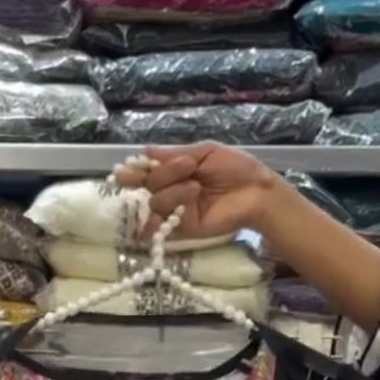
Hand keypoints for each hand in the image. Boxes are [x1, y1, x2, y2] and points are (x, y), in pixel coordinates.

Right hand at [115, 145, 280, 241]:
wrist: (255, 192)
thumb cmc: (235, 168)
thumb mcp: (205, 152)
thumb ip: (174, 154)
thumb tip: (146, 151)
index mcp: (176, 171)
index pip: (148, 172)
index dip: (134, 171)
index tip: (124, 171)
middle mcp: (173, 190)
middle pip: (149, 184)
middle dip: (165, 173)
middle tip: (187, 167)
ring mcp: (177, 211)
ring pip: (155, 200)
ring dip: (174, 189)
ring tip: (197, 186)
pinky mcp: (184, 229)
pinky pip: (165, 221)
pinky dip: (169, 211)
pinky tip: (182, 202)